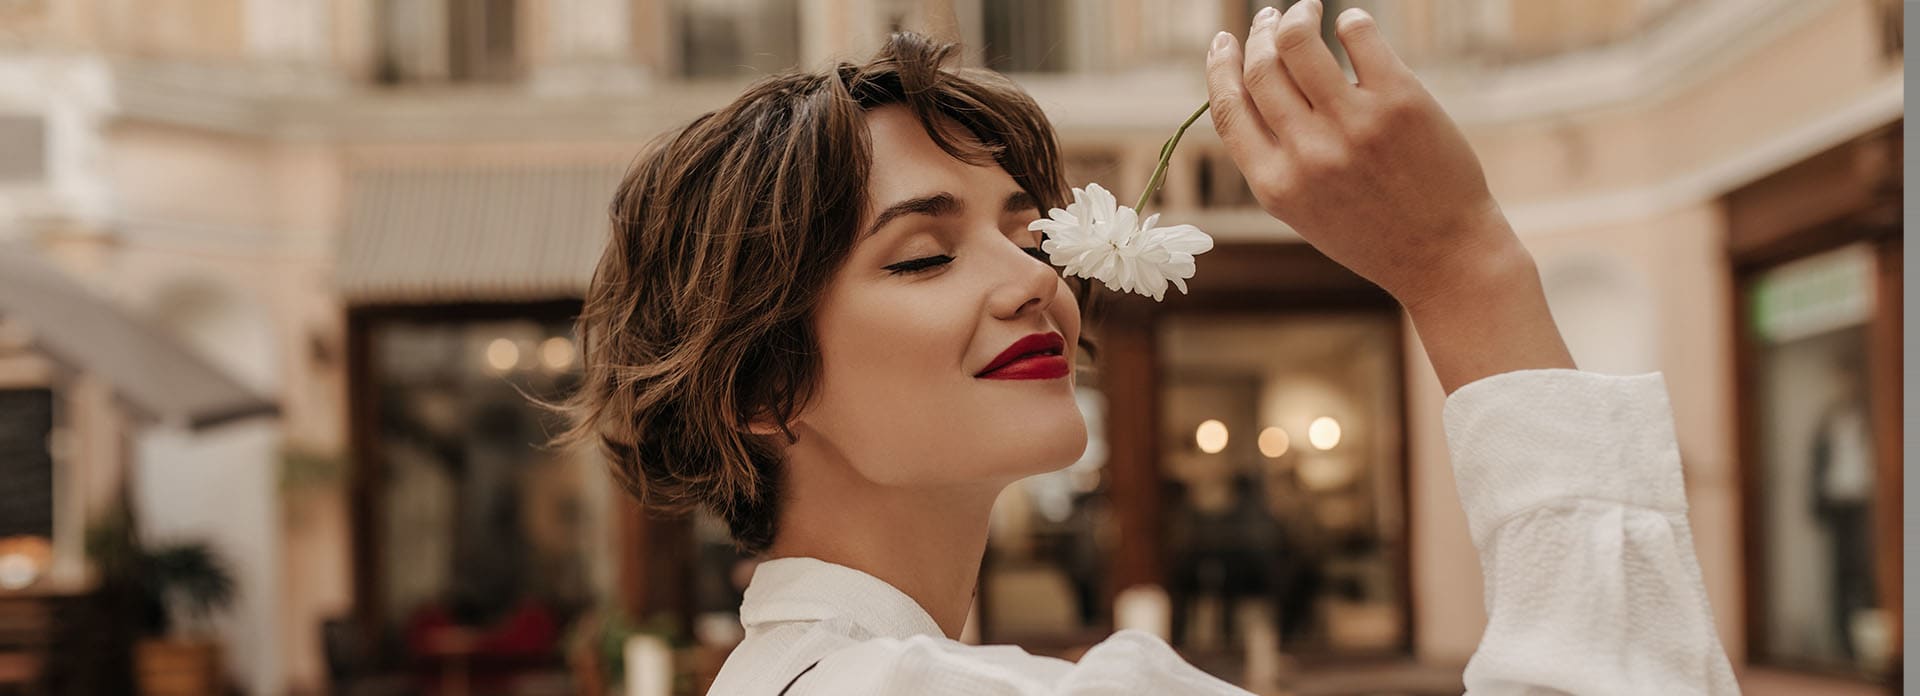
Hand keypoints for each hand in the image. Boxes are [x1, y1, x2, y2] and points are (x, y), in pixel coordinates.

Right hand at [1204, 0, 1515, 308]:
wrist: (1444, 256)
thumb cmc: (1373, 232)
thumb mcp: (1304, 211)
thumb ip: (1274, 157)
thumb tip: (1255, 85)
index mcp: (1276, 186)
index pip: (1227, 108)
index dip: (1220, 66)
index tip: (1223, 42)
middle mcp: (1308, 154)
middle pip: (1261, 68)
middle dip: (1260, 33)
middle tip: (1271, 18)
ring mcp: (1353, 126)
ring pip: (1300, 44)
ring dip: (1297, 16)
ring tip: (1306, 9)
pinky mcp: (1400, 102)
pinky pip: (1359, 37)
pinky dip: (1350, 22)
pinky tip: (1351, 25)